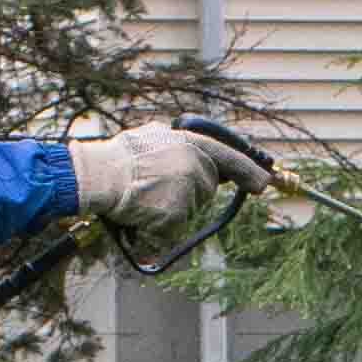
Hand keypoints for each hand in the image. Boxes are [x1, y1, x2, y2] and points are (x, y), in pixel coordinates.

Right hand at [69, 121, 274, 226]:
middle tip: (156, 184)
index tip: (263, 182)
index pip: (229, 156)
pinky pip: (175, 225)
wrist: (97, 175)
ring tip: (144, 193)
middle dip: (189, 190)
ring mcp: (188, 190)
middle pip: (206, 188)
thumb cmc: (118, 158)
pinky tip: (143, 210)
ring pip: (191, 206)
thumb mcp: (153, 137)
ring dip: (172, 205)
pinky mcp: (178, 214)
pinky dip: (160, 223)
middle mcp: (195, 164)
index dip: (249, 170)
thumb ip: (178, 144)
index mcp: (188, 142)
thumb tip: (193, 151)